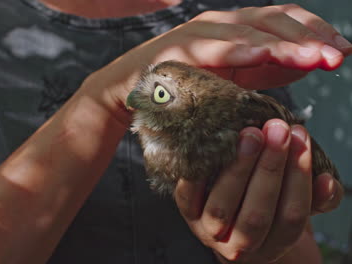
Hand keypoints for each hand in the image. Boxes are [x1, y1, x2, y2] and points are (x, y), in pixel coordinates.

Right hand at [87, 4, 351, 118]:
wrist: (131, 90)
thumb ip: (268, 68)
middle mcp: (222, 23)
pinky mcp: (179, 47)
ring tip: (314, 57)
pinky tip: (262, 55)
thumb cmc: (184, 86)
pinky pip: (213, 48)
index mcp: (239, 29)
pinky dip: (239, 50)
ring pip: (249, 31)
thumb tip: (307, 64)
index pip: (285, 20)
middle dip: (309, 37)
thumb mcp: (235, 77)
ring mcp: (200, 32)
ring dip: (283, 44)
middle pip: (274, 19)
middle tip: (337, 56)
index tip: (342, 52)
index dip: (316, 32)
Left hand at [174, 119, 332, 262]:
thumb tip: (327, 180)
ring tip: (250, 133)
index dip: (298, 178)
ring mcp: (208, 233)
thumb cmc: (269, 207)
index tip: (301, 139)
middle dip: (269, 168)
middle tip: (275, 130)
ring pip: (222, 208)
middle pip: (256, 214)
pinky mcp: (186, 215)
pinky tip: (211, 148)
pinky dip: (197, 175)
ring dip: (238, 168)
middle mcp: (239, 246)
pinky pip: (187, 197)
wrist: (232, 224)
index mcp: (272, 244)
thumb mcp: (294, 204)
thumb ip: (316, 196)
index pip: (291, 217)